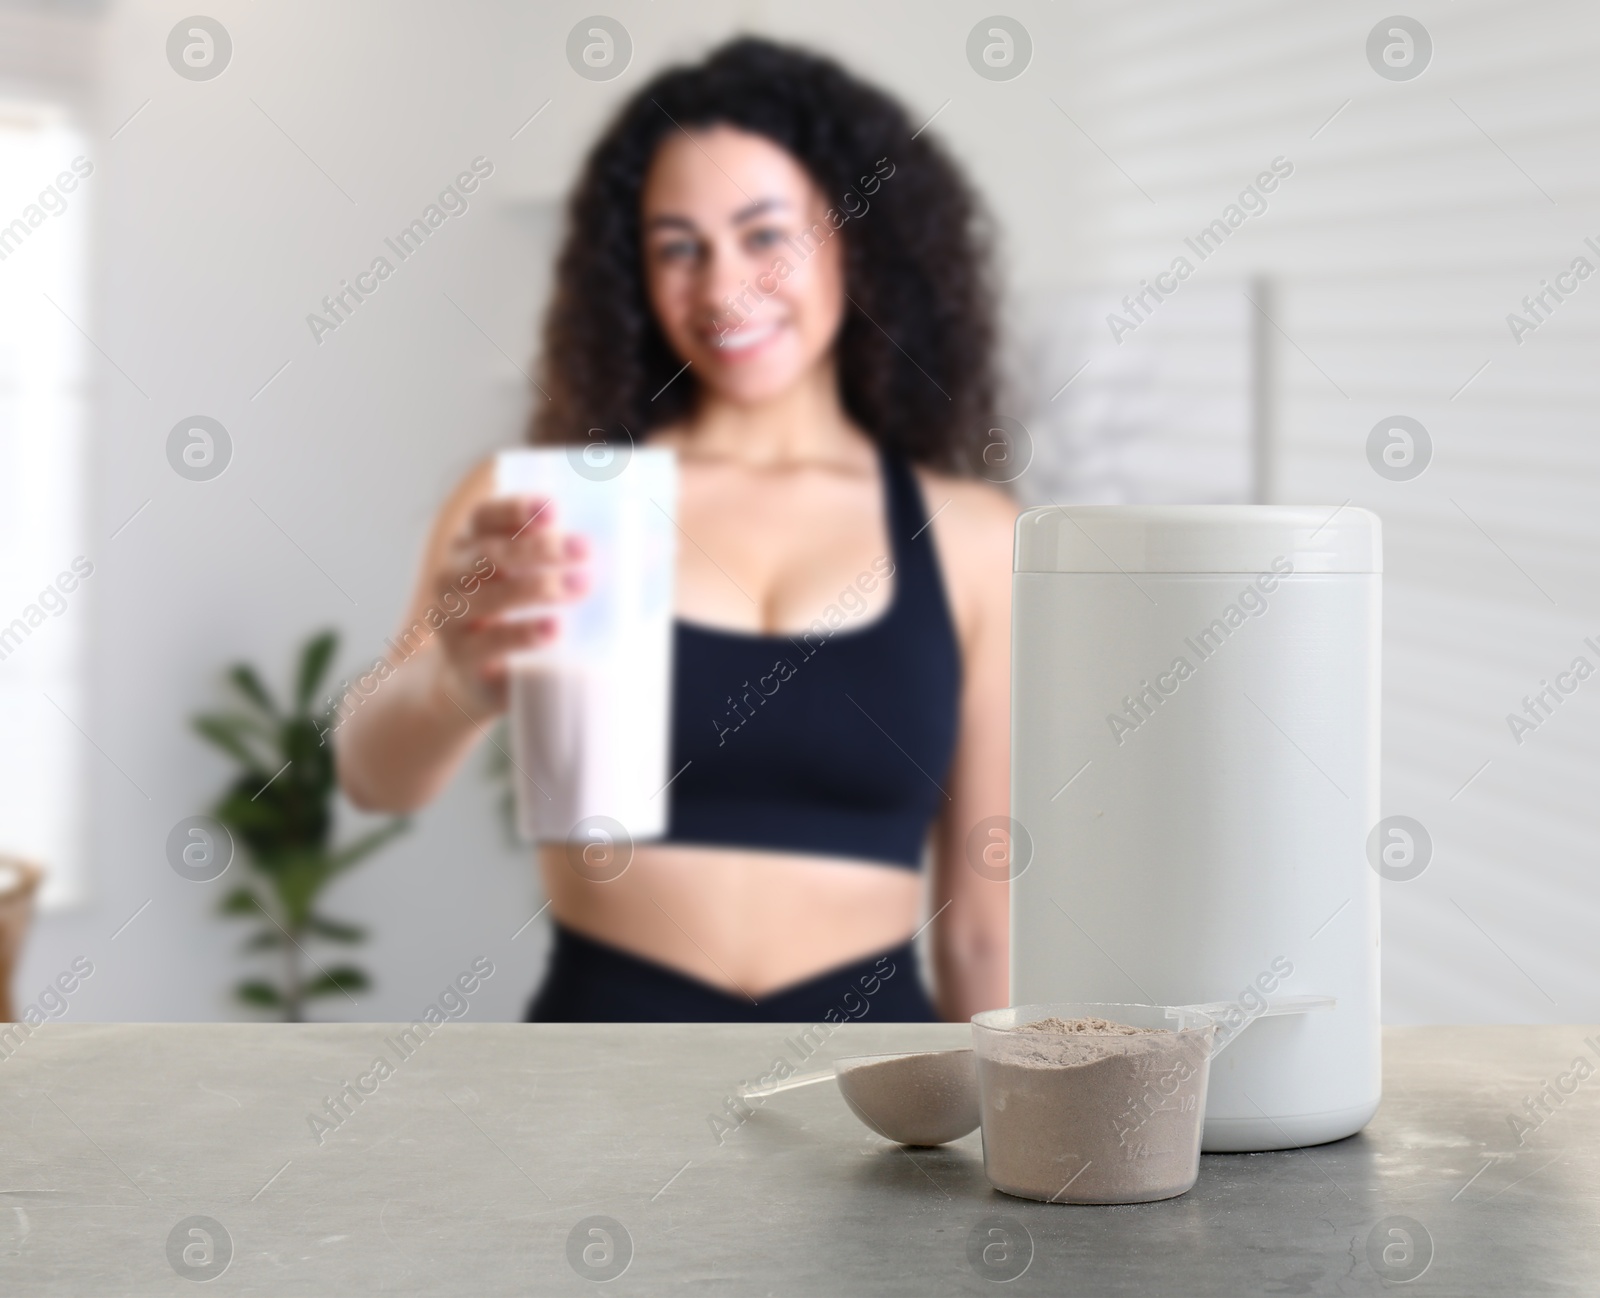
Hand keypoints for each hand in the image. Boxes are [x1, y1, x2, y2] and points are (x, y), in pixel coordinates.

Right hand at [430, 495, 589, 715]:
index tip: (554, 508)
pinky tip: (554, 630)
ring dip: (537, 588)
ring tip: (581, 586)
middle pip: (490, 554)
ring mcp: (452, 619)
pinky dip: (524, 635)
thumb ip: (583, 562)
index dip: (515, 508)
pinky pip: (491, 644)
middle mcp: (452, 577)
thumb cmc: (515, 618)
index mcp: (471, 546)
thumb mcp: (537, 583)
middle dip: (539, 548)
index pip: (484, 516)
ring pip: (489, 597)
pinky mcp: (464, 660)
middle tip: (584, 548)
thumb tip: (661, 548)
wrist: (471, 682)